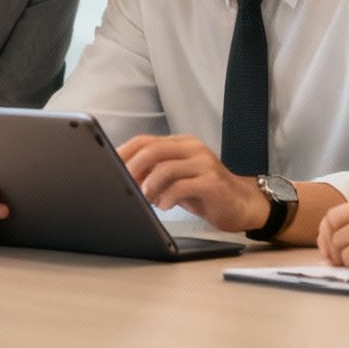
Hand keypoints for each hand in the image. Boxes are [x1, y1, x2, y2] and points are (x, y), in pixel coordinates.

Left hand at [118, 134, 266, 232]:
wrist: (241, 204)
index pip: (145, 141)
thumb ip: (153, 173)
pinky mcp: (213, 183)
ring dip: (149, 186)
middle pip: (152, 151)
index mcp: (180, 144)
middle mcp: (192, 149)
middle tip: (122, 185)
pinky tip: (164, 206)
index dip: (124, 153)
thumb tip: (122, 176)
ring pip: (166, 168)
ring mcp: (204, 164)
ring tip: (145, 200)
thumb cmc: (204, 192)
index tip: (107, 166)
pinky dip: (167, 198)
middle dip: (132, 169)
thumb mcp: (175, 179)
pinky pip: (182, 186)